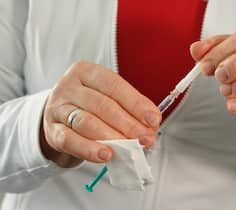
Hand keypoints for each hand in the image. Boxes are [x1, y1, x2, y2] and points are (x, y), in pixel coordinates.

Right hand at [40, 61, 161, 166]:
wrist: (60, 116)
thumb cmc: (89, 105)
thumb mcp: (108, 97)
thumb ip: (129, 108)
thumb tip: (151, 125)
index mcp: (87, 72)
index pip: (114, 86)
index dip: (136, 104)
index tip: (153, 120)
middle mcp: (70, 87)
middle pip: (103, 105)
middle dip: (129, 124)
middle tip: (146, 139)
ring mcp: (58, 108)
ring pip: (87, 122)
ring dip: (112, 137)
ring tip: (130, 148)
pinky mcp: (51, 130)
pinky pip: (70, 140)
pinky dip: (89, 149)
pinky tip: (105, 155)